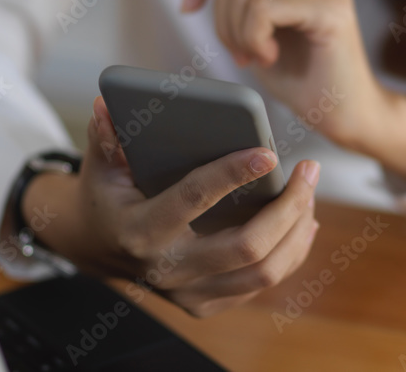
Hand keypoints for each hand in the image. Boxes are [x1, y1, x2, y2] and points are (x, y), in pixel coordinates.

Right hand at [23, 97, 319, 316]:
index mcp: (140, 231)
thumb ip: (108, 137)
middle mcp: (167, 270)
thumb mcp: (100, 166)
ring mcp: (189, 293)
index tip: (269, 153)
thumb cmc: (106, 197)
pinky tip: (303, 222)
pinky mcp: (205, 304)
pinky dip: (291, 252)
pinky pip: (262, 283)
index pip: (193, 200)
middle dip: (289, 206)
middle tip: (310, 169)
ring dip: (297, 230)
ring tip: (309, 191)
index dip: (232, 174)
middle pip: (247, 246)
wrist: (95, 249)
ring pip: (265, 272)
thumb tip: (109, 103)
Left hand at [182, 0, 405, 184]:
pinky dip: (253, 40)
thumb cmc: (300, 70)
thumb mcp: (252, 18)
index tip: (190, 5)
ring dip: (237, 33)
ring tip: (259, 54)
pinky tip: (271, 56)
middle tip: (242, 50)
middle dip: (221, 18)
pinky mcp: (332, 5)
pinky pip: (261, 10)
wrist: (343, 111)